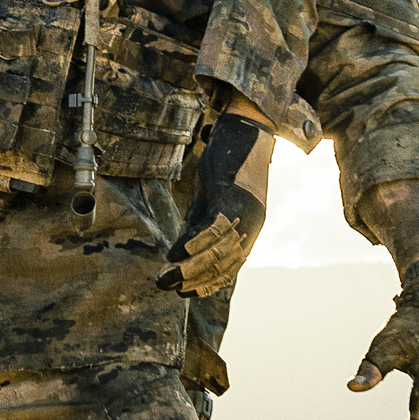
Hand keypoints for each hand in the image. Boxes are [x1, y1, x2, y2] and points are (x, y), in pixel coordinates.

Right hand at [156, 114, 274, 295]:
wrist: (250, 127)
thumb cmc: (229, 164)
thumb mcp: (211, 200)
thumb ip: (198, 227)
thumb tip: (178, 255)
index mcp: (250, 228)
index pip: (230, 268)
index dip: (207, 284)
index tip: (184, 293)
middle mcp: (251, 225)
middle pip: (223, 264)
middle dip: (193, 280)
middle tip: (167, 287)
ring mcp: (244, 211)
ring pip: (218, 250)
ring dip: (191, 268)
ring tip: (167, 277)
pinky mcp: (231, 194)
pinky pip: (214, 226)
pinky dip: (195, 242)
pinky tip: (176, 253)